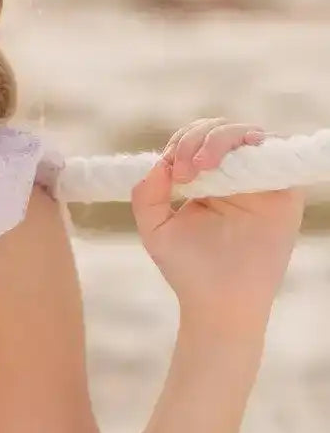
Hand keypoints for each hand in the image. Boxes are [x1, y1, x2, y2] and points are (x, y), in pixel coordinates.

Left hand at [130, 118, 305, 333]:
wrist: (220, 303)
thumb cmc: (189, 270)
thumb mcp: (156, 229)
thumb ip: (147, 194)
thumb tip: (159, 162)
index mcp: (205, 181)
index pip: (196, 140)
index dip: (182, 143)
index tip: (171, 170)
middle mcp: (234, 176)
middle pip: (221, 130)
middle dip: (198, 139)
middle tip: (186, 170)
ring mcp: (260, 183)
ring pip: (249, 135)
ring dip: (221, 139)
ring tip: (203, 165)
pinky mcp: (284, 194)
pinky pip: (278, 156)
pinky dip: (259, 146)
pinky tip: (236, 159)